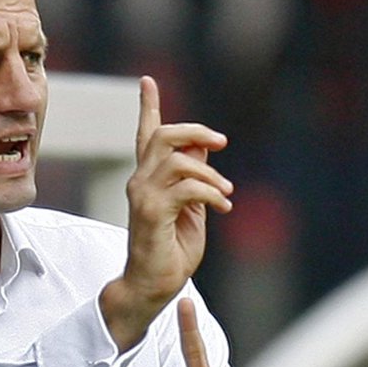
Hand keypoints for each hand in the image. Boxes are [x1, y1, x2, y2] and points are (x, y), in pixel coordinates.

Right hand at [100, 76, 232, 351]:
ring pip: (178, 160)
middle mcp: (140, 182)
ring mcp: (142, 196)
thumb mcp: (192, 209)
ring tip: (227, 193)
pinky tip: (224, 208)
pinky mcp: (151, 213)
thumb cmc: (171, 252)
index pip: (146, 135)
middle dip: (196, 131)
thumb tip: (203, 149)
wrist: (152, 285)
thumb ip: (196, 179)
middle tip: (221, 143)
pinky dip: (212, 193)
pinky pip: (187, 188)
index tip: (147, 81)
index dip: (148, 106)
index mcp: (149, 180)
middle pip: (164, 136)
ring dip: (210, 174)